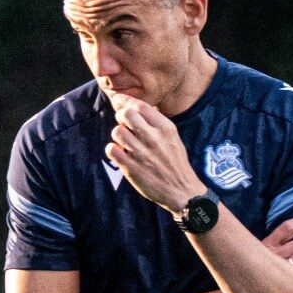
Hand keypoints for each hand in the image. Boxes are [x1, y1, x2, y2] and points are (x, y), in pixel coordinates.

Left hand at [106, 97, 205, 213]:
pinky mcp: (131, 168)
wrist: (181, 191)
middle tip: (123, 123)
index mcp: (165, 128)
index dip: (126, 101)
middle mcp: (153, 138)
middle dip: (120, 116)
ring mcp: (141, 153)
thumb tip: (137, 107)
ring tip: (124, 141)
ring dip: (117, 134)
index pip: (141, 106)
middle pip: (125, 114)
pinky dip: (113, 149)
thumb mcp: (173, 137)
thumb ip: (157, 122)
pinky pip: (111, 150)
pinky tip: (120, 152)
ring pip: (117, 131)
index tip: (120, 101)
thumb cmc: (175, 162)